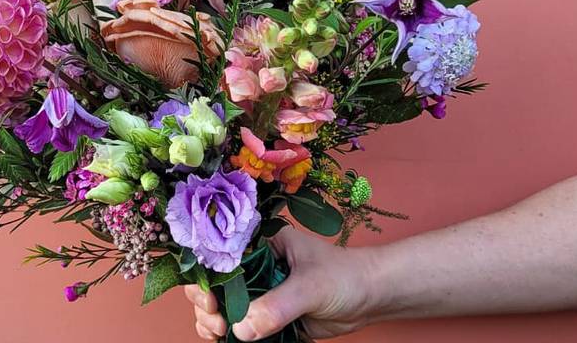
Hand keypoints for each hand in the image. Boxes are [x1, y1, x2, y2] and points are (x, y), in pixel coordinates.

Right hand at [183, 227, 382, 340]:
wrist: (371, 297)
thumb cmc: (345, 276)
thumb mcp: (310, 286)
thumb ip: (277, 305)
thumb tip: (241, 329)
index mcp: (262, 244)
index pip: (221, 254)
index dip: (206, 275)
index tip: (207, 297)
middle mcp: (256, 265)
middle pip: (215, 282)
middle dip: (206, 301)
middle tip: (214, 320)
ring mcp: (261, 291)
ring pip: (223, 306)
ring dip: (212, 321)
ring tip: (218, 333)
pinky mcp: (269, 316)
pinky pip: (241, 326)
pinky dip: (229, 335)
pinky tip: (224, 341)